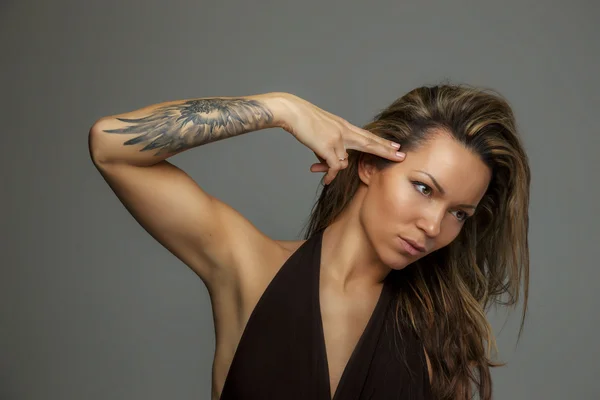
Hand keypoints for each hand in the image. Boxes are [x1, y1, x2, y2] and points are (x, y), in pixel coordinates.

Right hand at [277, 93, 404, 184]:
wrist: (293, 112)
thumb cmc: (304, 121)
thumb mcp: (323, 130)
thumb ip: (332, 144)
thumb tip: (334, 161)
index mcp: (344, 126)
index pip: (368, 135)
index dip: (382, 142)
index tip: (396, 145)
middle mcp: (344, 132)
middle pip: (370, 142)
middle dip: (386, 150)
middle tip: (401, 155)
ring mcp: (337, 139)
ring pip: (344, 161)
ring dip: (333, 169)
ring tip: (321, 171)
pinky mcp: (328, 146)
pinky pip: (334, 166)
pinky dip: (331, 174)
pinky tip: (327, 180)